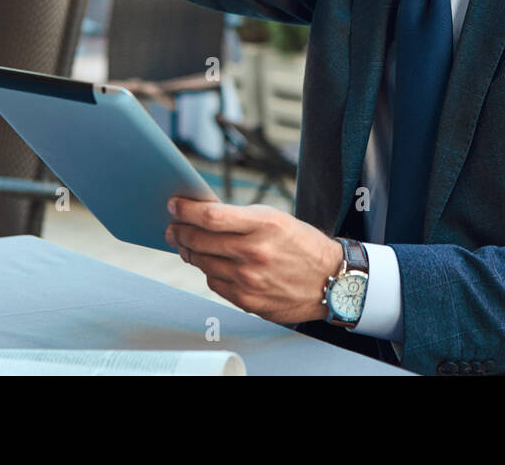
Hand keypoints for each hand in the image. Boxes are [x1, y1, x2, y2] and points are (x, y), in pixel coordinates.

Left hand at [165, 197, 342, 324]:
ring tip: (187, 245)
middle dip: (180, 231)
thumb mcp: (277, 219)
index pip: (211, 215)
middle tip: (173, 227)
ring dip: (190, 252)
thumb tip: (202, 216)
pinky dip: (209, 271)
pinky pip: (215, 283)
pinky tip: (212, 264)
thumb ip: (241, 219)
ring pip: (203, 263)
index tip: (174, 205)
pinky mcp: (248, 300)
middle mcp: (255, 252)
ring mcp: (250, 279)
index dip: (186, 209)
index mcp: (265, 224)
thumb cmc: (303, 245)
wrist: (332, 281)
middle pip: (199, 239)